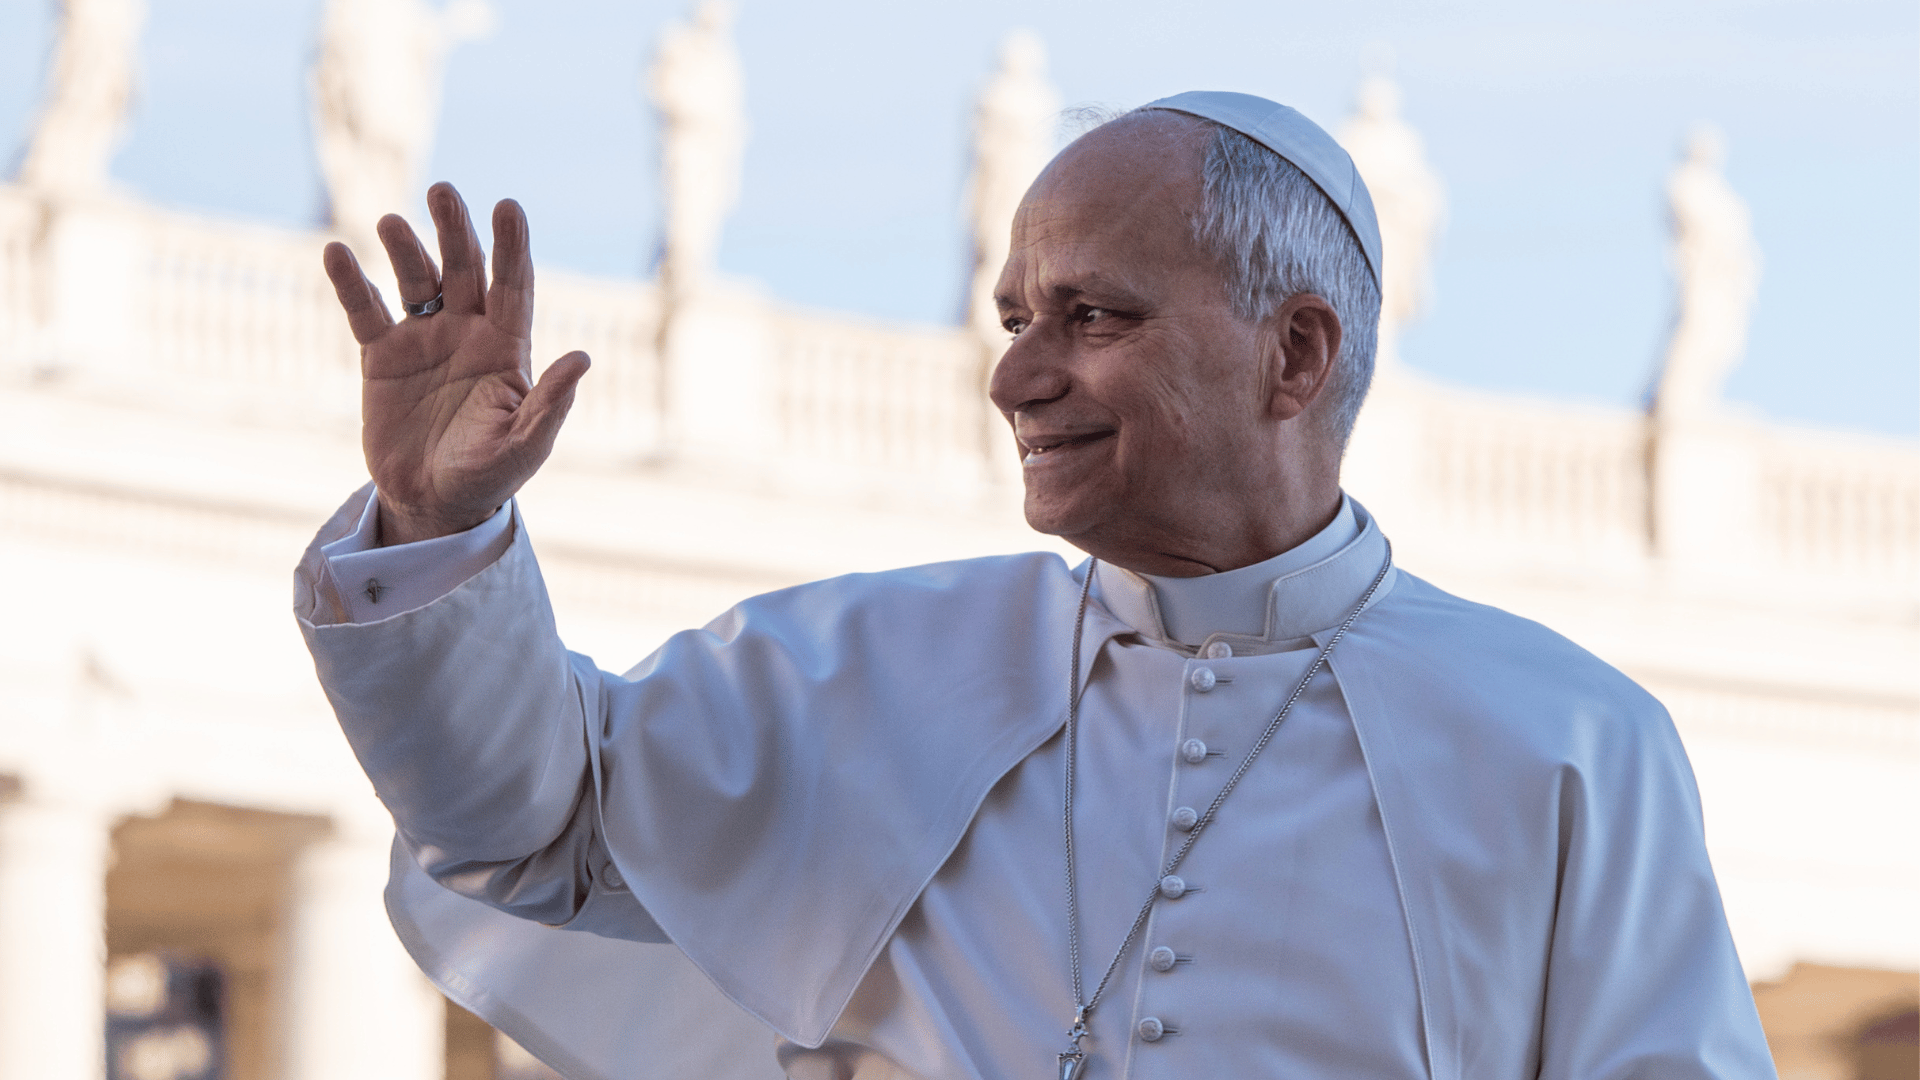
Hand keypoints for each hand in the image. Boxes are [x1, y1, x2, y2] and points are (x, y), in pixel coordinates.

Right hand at [323, 183, 590, 545]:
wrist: (432, 503)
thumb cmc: (489, 476)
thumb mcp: (525, 445)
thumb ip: (552, 404)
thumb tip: (583, 358)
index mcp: (508, 347)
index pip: (513, 285)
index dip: (511, 246)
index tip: (508, 206)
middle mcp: (468, 332)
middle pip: (463, 268)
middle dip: (454, 230)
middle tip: (442, 191)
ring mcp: (424, 339)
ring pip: (415, 279)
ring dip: (404, 248)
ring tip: (392, 223)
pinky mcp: (382, 356)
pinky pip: (366, 311)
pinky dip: (351, 283)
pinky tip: (337, 252)